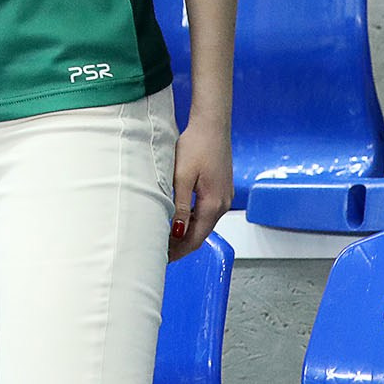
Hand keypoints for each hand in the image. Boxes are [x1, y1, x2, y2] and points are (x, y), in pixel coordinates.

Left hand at [167, 117, 233, 259]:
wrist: (211, 125)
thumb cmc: (196, 145)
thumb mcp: (183, 176)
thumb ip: (181, 205)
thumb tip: (178, 232)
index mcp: (213, 204)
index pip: (195, 238)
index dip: (178, 251)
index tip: (162, 258)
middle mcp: (222, 204)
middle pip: (201, 234)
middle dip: (181, 246)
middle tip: (160, 253)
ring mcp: (223, 197)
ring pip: (204, 224)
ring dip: (187, 234)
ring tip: (165, 239)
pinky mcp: (220, 189)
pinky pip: (206, 213)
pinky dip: (193, 221)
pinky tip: (180, 220)